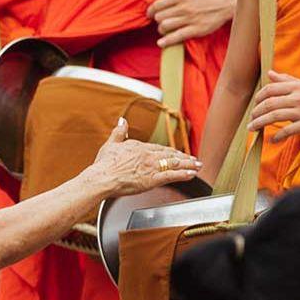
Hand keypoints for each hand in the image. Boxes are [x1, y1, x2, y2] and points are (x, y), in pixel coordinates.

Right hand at [84, 119, 204, 196]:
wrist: (101, 177)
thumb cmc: (103, 165)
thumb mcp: (111, 144)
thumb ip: (119, 132)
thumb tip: (122, 120)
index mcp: (138, 147)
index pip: (158, 148)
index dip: (170, 151)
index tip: (177, 153)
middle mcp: (147, 155)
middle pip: (169, 155)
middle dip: (183, 157)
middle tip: (194, 159)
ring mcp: (151, 166)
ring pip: (174, 163)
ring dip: (188, 164)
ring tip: (198, 166)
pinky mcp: (152, 179)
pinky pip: (171, 175)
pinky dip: (183, 174)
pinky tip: (192, 174)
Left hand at [147, 0, 235, 47]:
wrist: (227, 0)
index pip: (157, 4)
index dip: (150, 10)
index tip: (150, 14)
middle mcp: (183, 7)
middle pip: (159, 16)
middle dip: (157, 20)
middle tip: (159, 21)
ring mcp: (189, 19)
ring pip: (166, 26)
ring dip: (162, 29)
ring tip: (164, 29)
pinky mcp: (196, 29)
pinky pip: (177, 37)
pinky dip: (167, 41)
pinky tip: (161, 43)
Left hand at [248, 72, 299, 138]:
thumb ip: (285, 79)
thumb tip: (269, 73)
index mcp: (295, 86)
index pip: (270, 89)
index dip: (258, 97)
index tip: (254, 105)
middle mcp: (297, 97)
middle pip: (269, 104)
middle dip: (256, 113)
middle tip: (250, 120)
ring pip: (275, 116)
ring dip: (260, 123)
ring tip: (253, 129)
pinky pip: (288, 131)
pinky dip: (277, 136)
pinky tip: (272, 140)